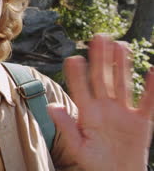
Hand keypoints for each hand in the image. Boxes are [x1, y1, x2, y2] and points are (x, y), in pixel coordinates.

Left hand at [48, 34, 153, 170]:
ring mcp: (124, 112)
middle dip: (101, 59)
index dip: (77, 74)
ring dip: (122, 65)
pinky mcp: (141, 121)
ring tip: (120, 45)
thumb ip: (66, 126)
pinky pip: (148, 102)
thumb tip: (51, 106)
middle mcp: (105, 108)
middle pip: (102, 79)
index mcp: (87, 113)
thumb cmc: (94, 162)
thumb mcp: (78, 147)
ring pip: (122, 84)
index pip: (81, 88)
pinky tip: (152, 71)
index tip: (73, 58)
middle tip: (98, 37)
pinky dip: (151, 88)